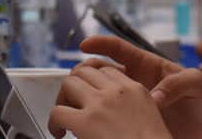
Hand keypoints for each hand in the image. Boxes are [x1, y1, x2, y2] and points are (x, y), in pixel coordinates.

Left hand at [49, 63, 171, 138]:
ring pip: (69, 84)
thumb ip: (130, 105)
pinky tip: (60, 133)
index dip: (92, 79)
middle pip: (85, 71)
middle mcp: (117, 91)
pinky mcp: (86, 122)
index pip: (107, 69)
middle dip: (75, 84)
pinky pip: (58, 112)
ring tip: (64, 116)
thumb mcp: (148, 117)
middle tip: (72, 103)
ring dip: (63, 99)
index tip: (86, 90)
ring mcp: (101, 104)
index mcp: (135, 90)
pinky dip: (53, 122)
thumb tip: (112, 110)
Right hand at [78, 36, 201, 138]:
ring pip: (101, 94)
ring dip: (87, 94)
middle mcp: (138, 83)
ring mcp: (134, 102)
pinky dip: (98, 118)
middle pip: (102, 70)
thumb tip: (155, 97)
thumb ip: (179, 83)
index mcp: (151, 66)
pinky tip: (92, 123)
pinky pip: (110, 118)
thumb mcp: (198, 83)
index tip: (85, 44)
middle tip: (74, 78)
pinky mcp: (135, 122)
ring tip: (75, 99)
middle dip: (85, 70)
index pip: (120, 49)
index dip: (102, 43)